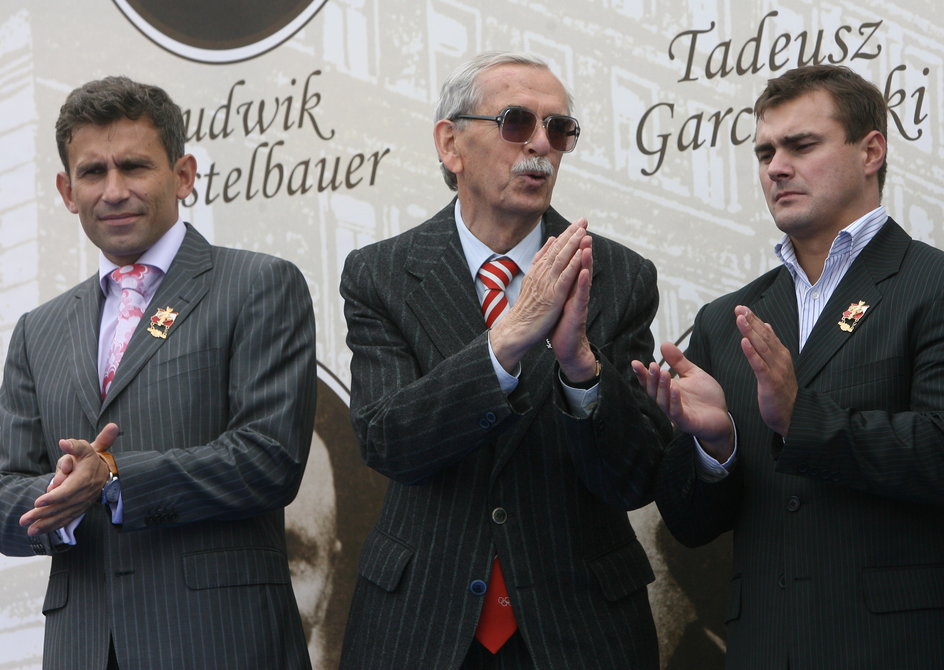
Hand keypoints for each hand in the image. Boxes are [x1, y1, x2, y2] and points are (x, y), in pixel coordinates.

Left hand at [19, 423, 119, 535]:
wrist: (106, 471)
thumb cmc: (90, 458)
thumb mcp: (84, 447)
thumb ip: (74, 446)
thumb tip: (63, 443)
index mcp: (84, 478)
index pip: (67, 490)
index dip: (53, 497)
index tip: (38, 502)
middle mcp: (84, 493)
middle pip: (62, 506)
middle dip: (43, 513)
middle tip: (25, 519)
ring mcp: (82, 503)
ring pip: (63, 515)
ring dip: (46, 524)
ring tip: (30, 531)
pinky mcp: (80, 509)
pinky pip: (66, 519)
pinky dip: (54, 526)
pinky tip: (40, 531)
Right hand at [490, 219, 589, 370]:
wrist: (517, 330)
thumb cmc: (526, 310)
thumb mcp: (532, 281)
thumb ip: (540, 261)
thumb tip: (550, 242)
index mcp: (537, 271)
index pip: (553, 249)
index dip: (566, 235)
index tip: (577, 223)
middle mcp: (541, 274)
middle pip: (558, 250)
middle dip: (571, 234)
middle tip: (583, 219)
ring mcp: (547, 284)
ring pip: (561, 260)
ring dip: (573, 244)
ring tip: (583, 230)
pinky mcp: (553, 295)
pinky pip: (564, 277)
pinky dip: (573, 264)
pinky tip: (581, 254)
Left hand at [549, 230, 595, 381]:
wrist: (566, 345)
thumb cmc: (560, 321)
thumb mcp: (557, 296)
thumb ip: (559, 281)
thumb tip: (554, 266)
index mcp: (568, 285)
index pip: (572, 262)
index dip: (572, 246)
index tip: (573, 227)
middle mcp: (576, 290)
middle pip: (580, 265)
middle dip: (581, 246)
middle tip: (584, 228)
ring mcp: (578, 300)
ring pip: (583, 277)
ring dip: (585, 260)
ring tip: (587, 243)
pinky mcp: (578, 312)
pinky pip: (581, 295)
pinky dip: (583, 283)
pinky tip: (584, 272)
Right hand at [631, 342, 733, 460]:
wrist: (722, 417)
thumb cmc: (706, 397)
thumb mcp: (692, 374)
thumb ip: (678, 362)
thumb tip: (664, 344)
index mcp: (667, 391)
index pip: (650, 382)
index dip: (642, 374)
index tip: (635, 362)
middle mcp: (668, 402)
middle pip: (653, 392)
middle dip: (651, 379)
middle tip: (653, 365)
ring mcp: (676, 413)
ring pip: (663, 401)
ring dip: (662, 387)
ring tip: (663, 372)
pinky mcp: (686, 422)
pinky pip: (676, 412)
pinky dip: (674, 400)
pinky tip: (675, 388)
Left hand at [735, 305, 795, 436]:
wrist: (792, 414)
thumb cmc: (782, 390)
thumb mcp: (777, 365)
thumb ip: (771, 346)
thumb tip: (766, 325)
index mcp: (780, 354)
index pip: (766, 333)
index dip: (754, 320)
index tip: (742, 308)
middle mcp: (780, 358)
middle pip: (763, 336)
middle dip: (751, 321)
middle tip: (739, 308)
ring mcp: (776, 370)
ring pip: (761, 347)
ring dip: (750, 332)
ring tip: (740, 319)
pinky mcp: (770, 382)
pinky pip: (759, 365)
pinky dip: (752, 353)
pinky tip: (744, 343)